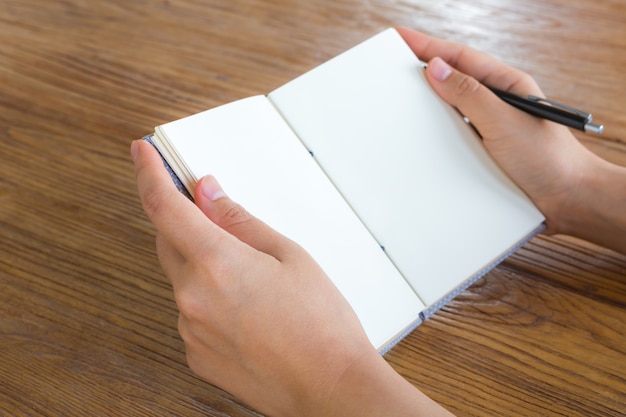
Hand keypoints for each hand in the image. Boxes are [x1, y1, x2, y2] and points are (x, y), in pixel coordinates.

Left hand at [131, 140, 453, 416]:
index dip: (149, 173)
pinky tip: (247, 308)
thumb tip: (209, 194)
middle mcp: (194, 297)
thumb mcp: (289, 255)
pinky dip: (208, 299)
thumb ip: (240, 221)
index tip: (142, 154)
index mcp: (217, 263)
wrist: (331, 386)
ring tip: (253, 279)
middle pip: (169, 240)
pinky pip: (192, 312)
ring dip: (203, 264)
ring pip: (182, 278)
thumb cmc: (321, 326)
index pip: (165, 206)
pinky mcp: (197, 354)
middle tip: (213, 214)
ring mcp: (192, 329)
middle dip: (185, 222)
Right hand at [397, 28, 625, 253]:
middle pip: (454, 78)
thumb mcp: (503, 122)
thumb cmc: (548, 159)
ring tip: (403, 93)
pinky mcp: (486, 149)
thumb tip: (436, 68)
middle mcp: (498, 102)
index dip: (428, 45)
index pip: (461, 58)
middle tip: (393, 62)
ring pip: (452, 106)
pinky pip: (454, 132)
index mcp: (507, 85)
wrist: (568, 199)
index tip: (401, 37)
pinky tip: (423, 132)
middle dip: (424, 68)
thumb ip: (469, 94)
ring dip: (429, 100)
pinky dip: (437, 129)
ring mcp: (491, 125)